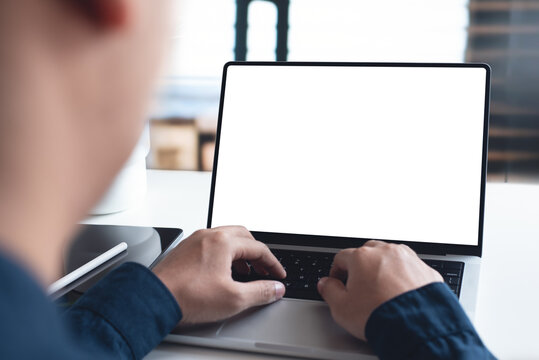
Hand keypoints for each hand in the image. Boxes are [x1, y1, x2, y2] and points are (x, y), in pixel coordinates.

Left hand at [152, 226, 285, 323]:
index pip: (258, 248)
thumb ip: (261, 291)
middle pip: (243, 236)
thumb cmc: (187, 296)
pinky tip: (222, 270)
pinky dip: (223, 253)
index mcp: (223, 242)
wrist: (155, 299)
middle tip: (264, 268)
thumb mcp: (234, 298)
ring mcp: (194, 241)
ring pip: (226, 238)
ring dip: (240, 252)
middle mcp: (208, 235)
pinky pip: (210, 244)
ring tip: (245, 270)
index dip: (273, 263)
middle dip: (257, 252)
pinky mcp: (184, 250)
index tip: (278, 275)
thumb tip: (276, 288)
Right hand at [317, 240, 442, 340]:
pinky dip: (404, 276)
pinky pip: (409, 268)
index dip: (336, 271)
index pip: (341, 257)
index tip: (338, 282)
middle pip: (366, 252)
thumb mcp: (342, 308)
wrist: (416, 326)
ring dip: (383, 267)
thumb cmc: (380, 315)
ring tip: (382, 288)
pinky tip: (401, 292)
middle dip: (361, 266)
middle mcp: (385, 252)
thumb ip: (329, 291)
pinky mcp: (425, 269)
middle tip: (360, 285)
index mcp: (361, 257)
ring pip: (390, 256)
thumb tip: (326, 284)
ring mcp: (407, 259)